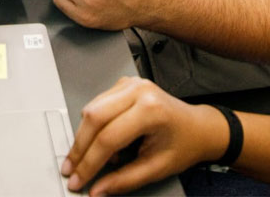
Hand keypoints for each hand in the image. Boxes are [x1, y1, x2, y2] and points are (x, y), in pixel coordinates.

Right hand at [62, 77, 225, 195]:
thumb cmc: (183, 144)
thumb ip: (124, 180)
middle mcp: (139, 91)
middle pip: (94, 118)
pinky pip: (98, 103)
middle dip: (79, 148)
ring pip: (92, 109)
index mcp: (150, 109)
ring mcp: (130, 83)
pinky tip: (104, 142)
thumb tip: (97, 189)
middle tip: (71, 171)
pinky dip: (94, 126)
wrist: (198, 127)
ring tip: (92, 159)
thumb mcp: (156, 168)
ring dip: (84, 137)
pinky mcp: (124, 84)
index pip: (108, 138)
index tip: (77, 181)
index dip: (89, 163)